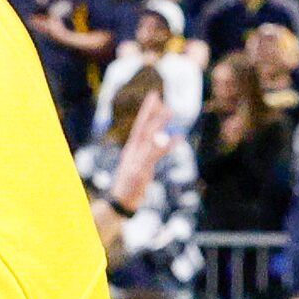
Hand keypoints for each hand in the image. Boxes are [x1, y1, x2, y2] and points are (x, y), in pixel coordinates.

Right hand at [109, 92, 172, 212]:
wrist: (120, 203)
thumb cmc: (130, 188)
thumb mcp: (137, 170)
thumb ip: (146, 158)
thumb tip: (156, 148)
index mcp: (131, 150)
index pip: (139, 127)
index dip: (146, 112)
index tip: (153, 98)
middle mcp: (132, 151)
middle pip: (142, 127)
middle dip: (149, 111)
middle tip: (157, 95)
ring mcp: (136, 159)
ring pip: (148, 137)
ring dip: (159, 123)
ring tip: (169, 110)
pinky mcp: (141, 168)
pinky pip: (155, 154)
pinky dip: (167, 145)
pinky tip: (178, 138)